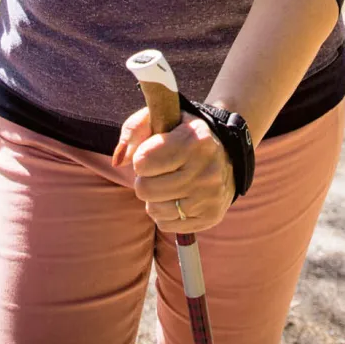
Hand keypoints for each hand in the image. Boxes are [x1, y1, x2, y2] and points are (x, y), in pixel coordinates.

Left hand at [113, 105, 235, 233]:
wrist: (225, 154)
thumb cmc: (182, 135)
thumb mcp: (162, 118)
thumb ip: (134, 129)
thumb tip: (119, 161)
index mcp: (195, 139)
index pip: (143, 161)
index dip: (141, 157)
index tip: (152, 152)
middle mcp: (206, 169)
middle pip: (144, 189)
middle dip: (145, 179)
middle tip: (159, 171)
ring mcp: (210, 196)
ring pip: (153, 209)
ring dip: (154, 197)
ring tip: (168, 183)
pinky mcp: (210, 217)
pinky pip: (166, 225)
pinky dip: (165, 213)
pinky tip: (177, 197)